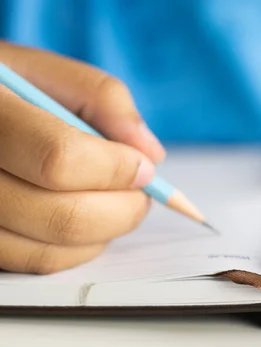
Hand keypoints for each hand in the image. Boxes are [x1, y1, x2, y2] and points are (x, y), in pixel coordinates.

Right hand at [0, 41, 165, 273]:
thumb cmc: (9, 89)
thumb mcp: (49, 72)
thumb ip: (104, 100)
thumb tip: (150, 155)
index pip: (61, 159)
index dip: (117, 169)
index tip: (143, 166)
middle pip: (63, 216)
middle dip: (123, 209)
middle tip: (141, 193)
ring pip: (51, 249)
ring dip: (105, 232)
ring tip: (116, 203)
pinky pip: (36, 263)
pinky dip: (78, 249)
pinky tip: (87, 219)